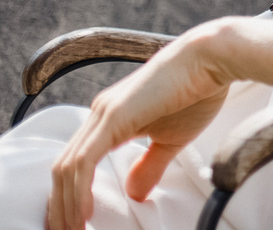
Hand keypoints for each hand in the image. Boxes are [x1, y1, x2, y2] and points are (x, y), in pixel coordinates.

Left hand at [47, 20, 237, 229]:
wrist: (213, 58)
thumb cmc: (198, 92)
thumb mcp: (171, 139)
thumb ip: (149, 165)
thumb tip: (134, 194)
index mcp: (110, 118)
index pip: (75, 164)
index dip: (68, 196)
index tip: (73, 224)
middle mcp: (99, 114)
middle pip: (62, 169)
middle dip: (59, 207)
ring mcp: (103, 114)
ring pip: (67, 168)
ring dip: (65, 205)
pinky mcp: (113, 116)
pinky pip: (84, 161)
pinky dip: (78, 191)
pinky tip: (82, 214)